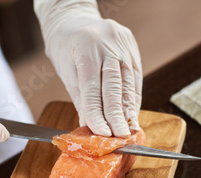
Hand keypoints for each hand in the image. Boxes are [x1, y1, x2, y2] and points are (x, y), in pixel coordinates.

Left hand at [35, 0, 141, 136]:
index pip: (92, 88)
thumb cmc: (65, 45)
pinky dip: (133, 98)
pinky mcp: (132, 47)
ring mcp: (123, 43)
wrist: (74, 18)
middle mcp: (108, 43)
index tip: (103, 133)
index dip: (98, 113)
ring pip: (128, 83)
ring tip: (129, 129)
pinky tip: (132, 114)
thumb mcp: (65, 69)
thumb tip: (89, 126)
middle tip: (120, 137)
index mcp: (85, 46)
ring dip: (129, 110)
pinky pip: (135, 77)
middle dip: (117, 116)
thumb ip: (79, 97)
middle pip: (114, 87)